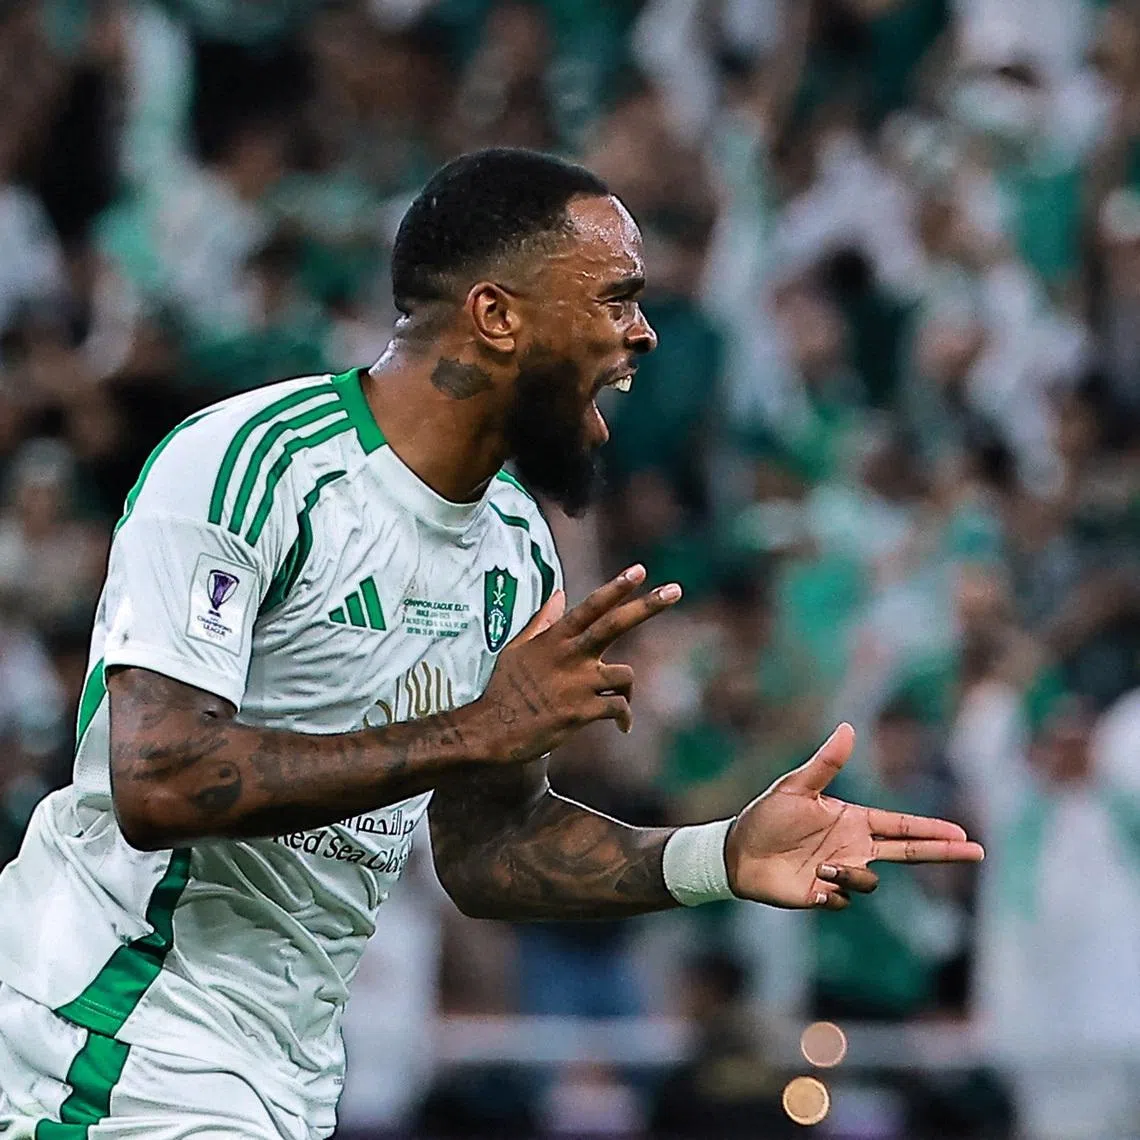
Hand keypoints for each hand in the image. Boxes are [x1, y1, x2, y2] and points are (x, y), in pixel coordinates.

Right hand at [471, 565, 680, 763]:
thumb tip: (558, 594)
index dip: (616, 587)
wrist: (491, 731)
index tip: (640, 571)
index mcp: (554, 639)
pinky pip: (618, 708)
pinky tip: (622, 726)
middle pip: (614, 624)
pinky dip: (624, 717)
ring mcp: (576, 683)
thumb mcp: (518, 649)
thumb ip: (543, 622)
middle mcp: (569, 656)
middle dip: (647, 606)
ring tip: (620, 702)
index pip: (590, 607)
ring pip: (625, 675)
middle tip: (675, 589)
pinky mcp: (581, 712)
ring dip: (628, 689)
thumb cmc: (504, 689)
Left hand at [724, 724, 983, 909]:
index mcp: (852, 821)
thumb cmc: (766, 815)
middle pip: (908, 854)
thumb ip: (825, 763)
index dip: (932, 830)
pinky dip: (830, 891)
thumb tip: (848, 728)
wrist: (737, 852)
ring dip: (850, 873)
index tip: (962, 833)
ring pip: (870, 881)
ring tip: (819, 864)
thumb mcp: (795, 786)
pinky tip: (810, 884)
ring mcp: (841, 872)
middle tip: (977, 852)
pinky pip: (843, 899)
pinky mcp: (824, 895)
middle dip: (942, 852)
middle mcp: (853, 847)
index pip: (901, 826)